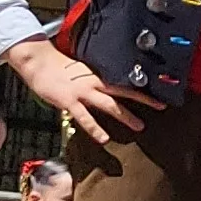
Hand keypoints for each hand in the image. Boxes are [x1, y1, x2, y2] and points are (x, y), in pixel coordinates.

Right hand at [5, 38, 148, 142]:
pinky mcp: (69, 101)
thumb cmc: (58, 68)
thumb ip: (94, 81)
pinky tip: (104, 139)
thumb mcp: (81, 72)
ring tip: (140, 126)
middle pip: (124, 91)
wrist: (38, 61)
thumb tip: (106, 89)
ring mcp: (82, 92)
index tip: (158, 92)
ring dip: (126, 116)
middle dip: (144, 100)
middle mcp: (94, 82)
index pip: (125, 82)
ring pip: (110, 105)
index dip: (142, 88)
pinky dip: (95, 129)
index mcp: (98, 75)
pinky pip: (85, 117)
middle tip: (161, 107)